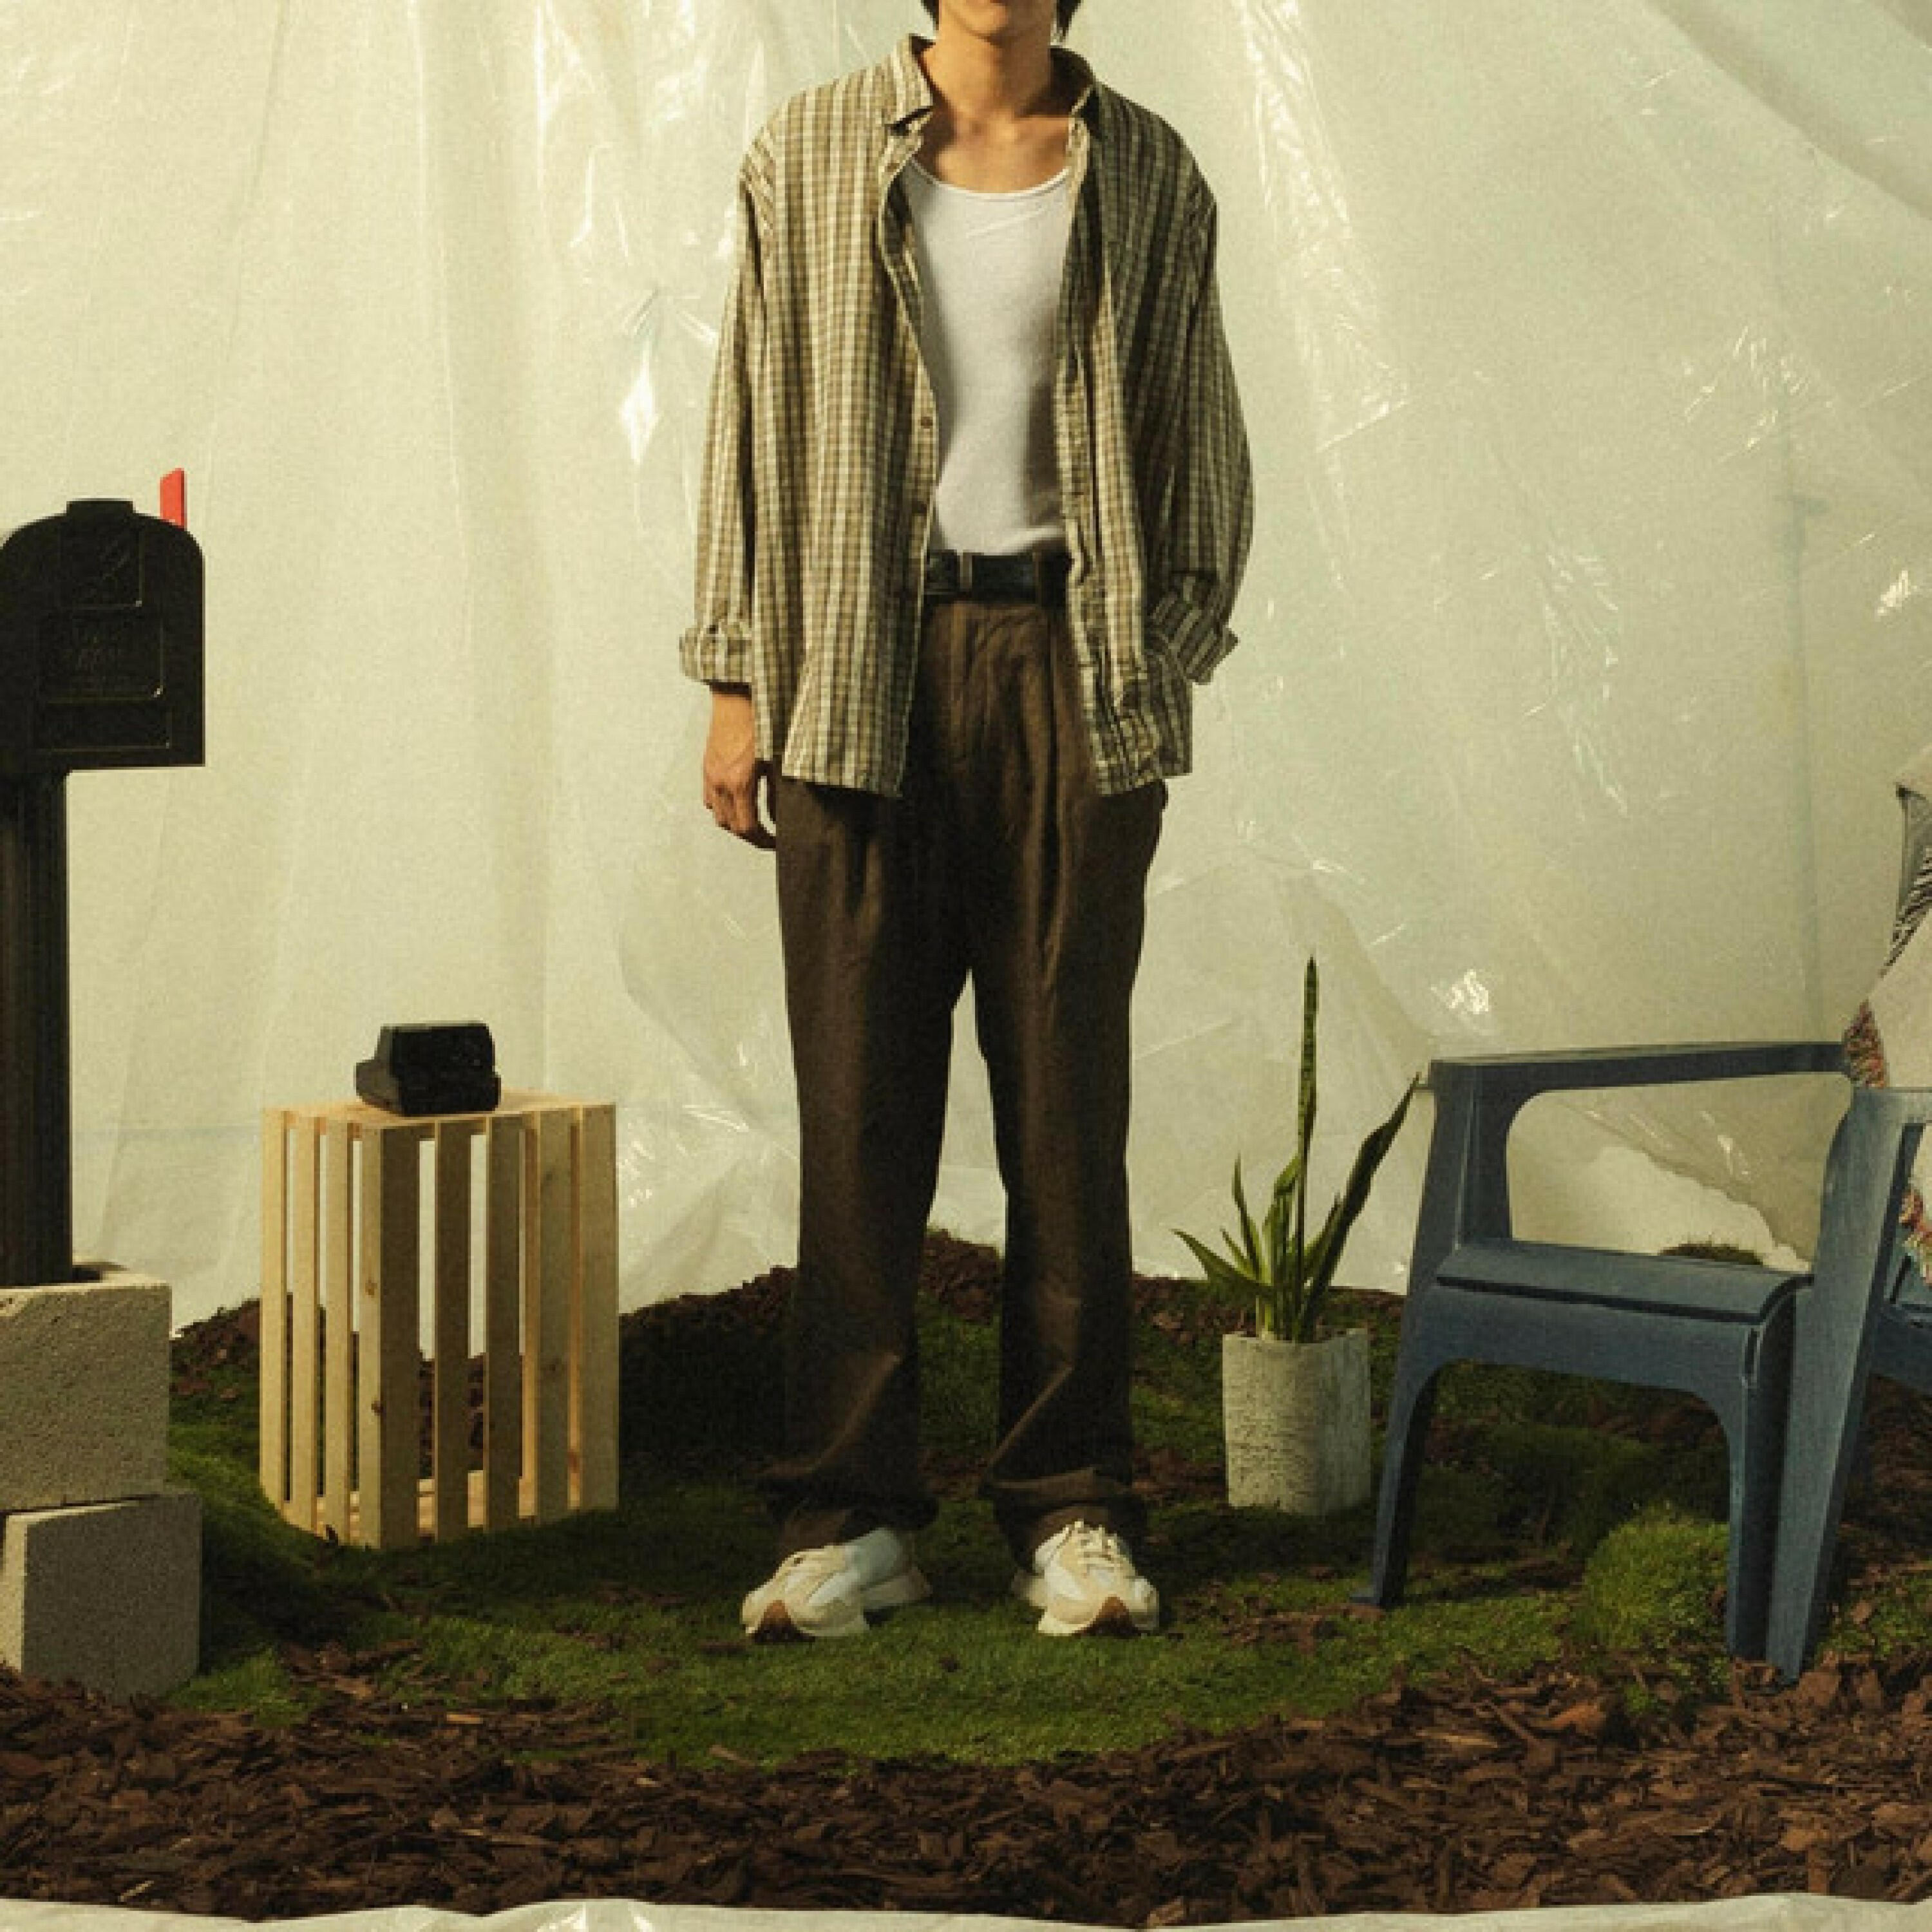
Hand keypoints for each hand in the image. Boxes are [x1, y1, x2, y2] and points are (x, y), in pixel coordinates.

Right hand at [702, 686, 774, 849]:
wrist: (738, 695)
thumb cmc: (762, 722)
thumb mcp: (778, 761)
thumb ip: (777, 794)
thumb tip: (778, 818)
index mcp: (740, 783)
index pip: (747, 828)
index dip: (763, 841)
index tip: (776, 843)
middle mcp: (721, 782)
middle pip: (731, 826)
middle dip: (750, 837)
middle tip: (768, 838)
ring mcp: (711, 774)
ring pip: (717, 815)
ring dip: (734, 824)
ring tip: (753, 824)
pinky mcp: (707, 766)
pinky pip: (709, 798)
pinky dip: (722, 808)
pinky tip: (736, 803)